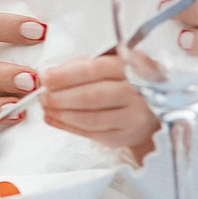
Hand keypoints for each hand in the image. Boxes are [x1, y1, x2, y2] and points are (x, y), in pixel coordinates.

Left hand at [40, 53, 158, 162]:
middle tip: (43, 95)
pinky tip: (54, 119)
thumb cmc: (128, 80)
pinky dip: (68, 127)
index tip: (47, 77)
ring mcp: (132, 118)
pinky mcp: (124, 137)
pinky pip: (91, 134)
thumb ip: (87, 63)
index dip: (68, 74)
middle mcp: (137, 93)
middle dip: (61, 97)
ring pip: (91, 119)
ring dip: (62, 114)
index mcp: (133, 67)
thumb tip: (55, 72)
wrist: (154, 107)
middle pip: (92, 96)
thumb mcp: (114, 61)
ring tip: (46, 107)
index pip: (96, 70)